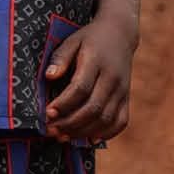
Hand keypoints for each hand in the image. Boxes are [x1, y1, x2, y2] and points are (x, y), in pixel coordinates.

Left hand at [44, 16, 134, 142]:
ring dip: (83, 131)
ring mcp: (122, 90)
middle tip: (50, 130)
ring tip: (62, 136)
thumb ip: (60, 58)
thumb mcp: (72, 41)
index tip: (47, 113)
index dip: (64, 104)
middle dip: (70, 123)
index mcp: (97, 62)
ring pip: (106, 118)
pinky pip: (121, 121)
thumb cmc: (89, 39)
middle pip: (94, 108)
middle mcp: (113, 79)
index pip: (81, 88)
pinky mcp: (127, 98)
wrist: (120, 34)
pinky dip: (107, 133)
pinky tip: (89, 139)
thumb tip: (49, 76)